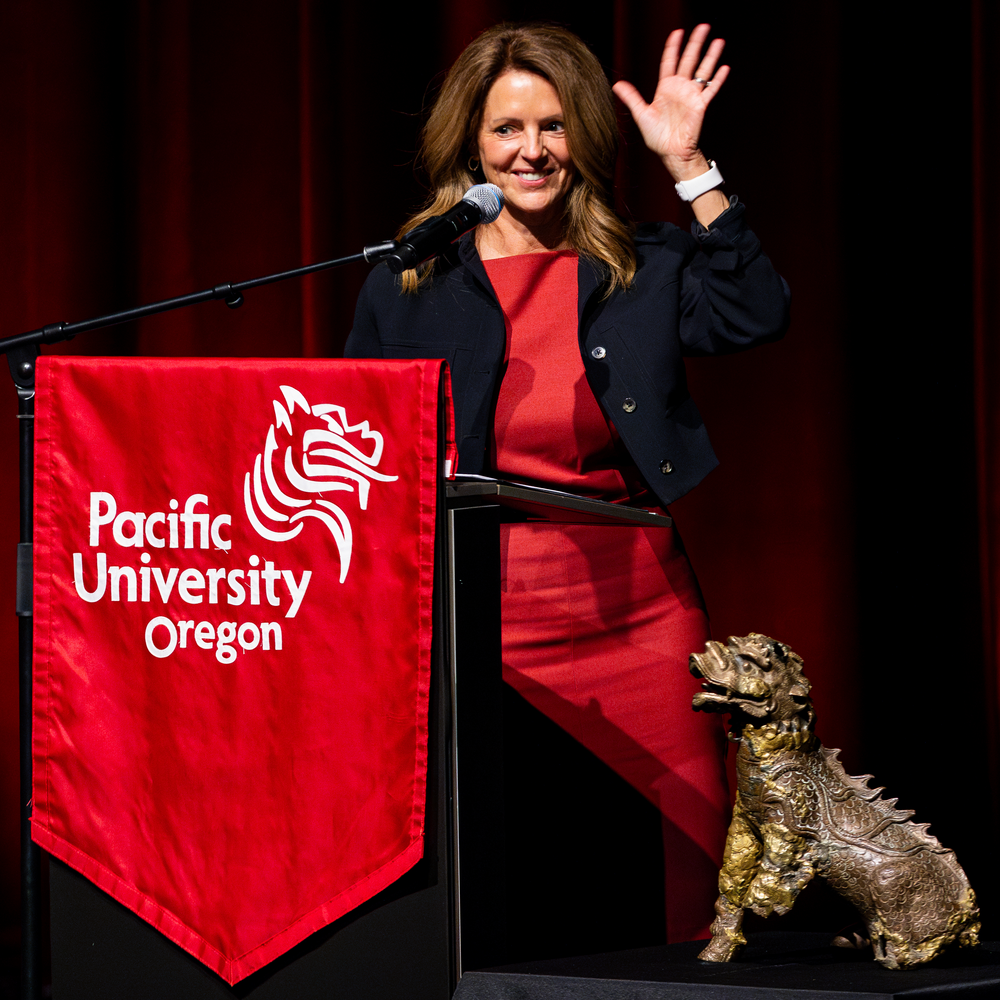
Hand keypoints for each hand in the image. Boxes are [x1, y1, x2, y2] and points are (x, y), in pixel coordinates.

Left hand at [612, 24, 728, 181]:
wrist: (670, 152)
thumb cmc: (656, 137)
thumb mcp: (641, 114)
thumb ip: (632, 98)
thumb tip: (617, 84)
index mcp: (665, 88)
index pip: (670, 62)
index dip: (673, 47)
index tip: (677, 32)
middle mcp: (680, 89)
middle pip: (689, 60)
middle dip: (695, 44)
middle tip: (703, 27)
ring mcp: (691, 96)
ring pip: (703, 71)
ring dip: (711, 57)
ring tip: (718, 41)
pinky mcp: (701, 106)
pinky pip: (711, 90)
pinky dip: (718, 80)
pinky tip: (724, 68)